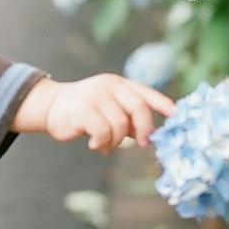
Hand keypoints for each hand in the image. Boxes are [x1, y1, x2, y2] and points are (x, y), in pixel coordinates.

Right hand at [14, 74, 175, 152]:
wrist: (51, 106)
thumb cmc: (85, 111)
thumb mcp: (109, 109)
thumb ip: (128, 118)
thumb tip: (148, 134)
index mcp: (119, 84)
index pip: (146, 93)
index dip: (163, 104)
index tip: (177, 115)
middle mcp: (109, 86)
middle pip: (138, 107)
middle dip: (144, 128)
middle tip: (143, 142)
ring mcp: (95, 95)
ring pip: (120, 124)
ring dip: (116, 141)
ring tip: (105, 144)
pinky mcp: (82, 108)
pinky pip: (102, 131)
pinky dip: (102, 143)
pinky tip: (94, 144)